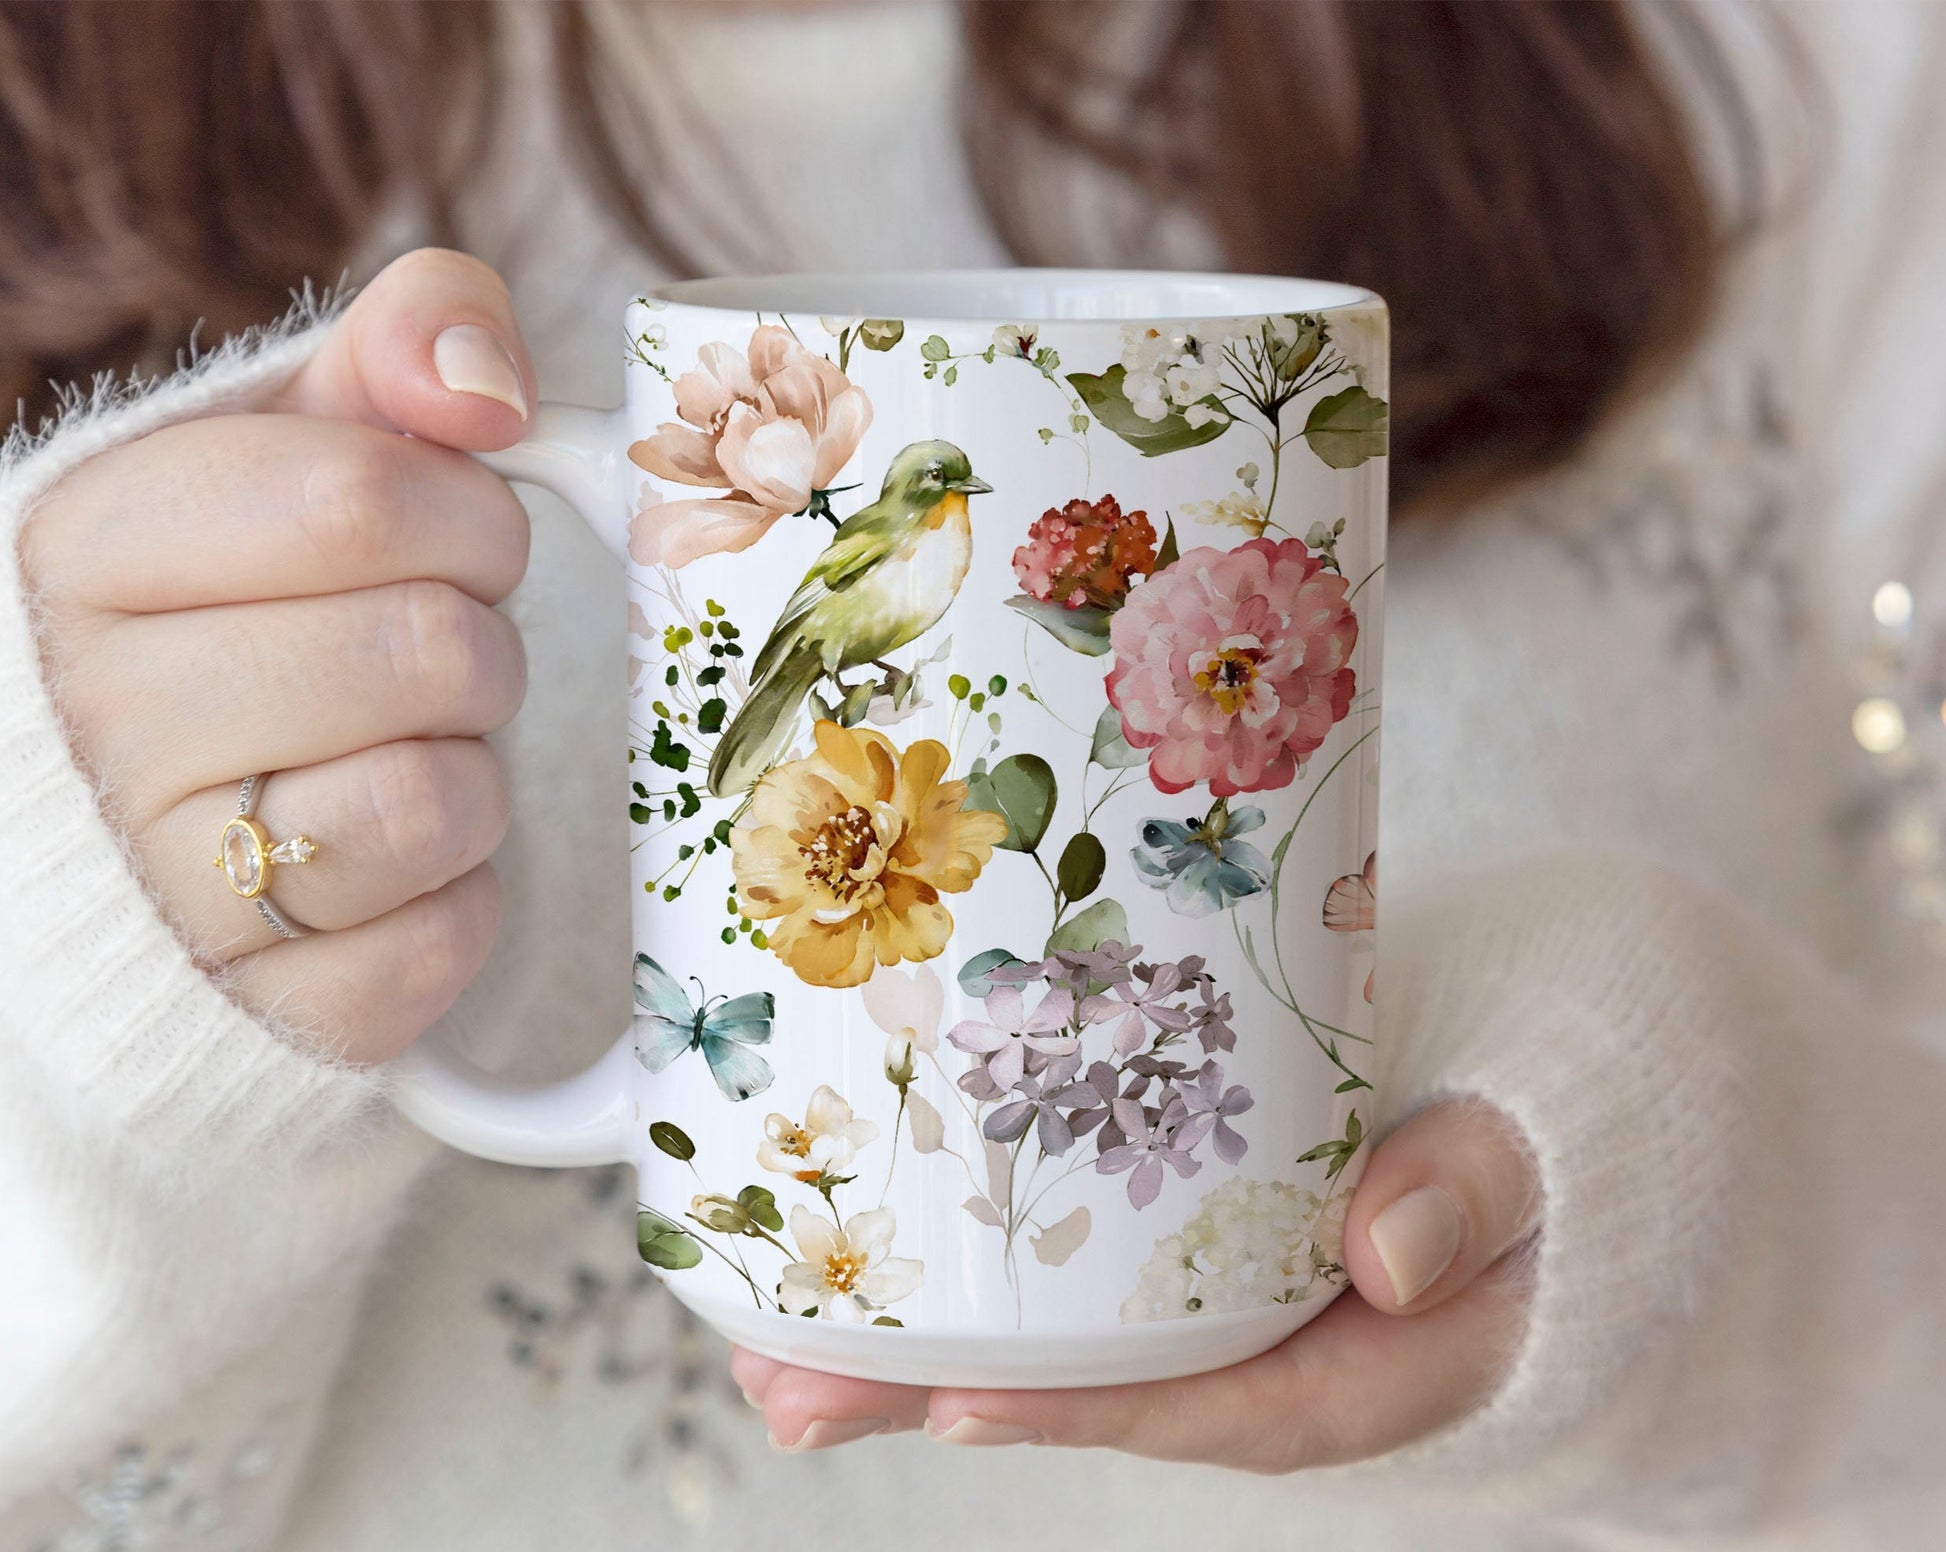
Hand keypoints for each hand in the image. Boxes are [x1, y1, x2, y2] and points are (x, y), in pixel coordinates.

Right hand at [18, 249, 536, 1063]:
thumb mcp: (297, 445)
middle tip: (427, 657)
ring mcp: (170, 888)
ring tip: (398, 756)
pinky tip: (389, 868)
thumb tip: (482, 379)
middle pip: (427, 648)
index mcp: (83, 552)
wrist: (165, 834)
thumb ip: (395, 352)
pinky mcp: (271, 1009)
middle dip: (479, 642)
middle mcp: (98, 724)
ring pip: (444, 797)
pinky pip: (450, 936)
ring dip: (471, 769)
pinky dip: (461, 896)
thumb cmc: (255, 613)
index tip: (454, 536)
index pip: (358, 496)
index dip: (465, 513)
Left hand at [735, 1099, 1539, 1465]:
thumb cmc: (1534, 1140)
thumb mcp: (1536, 1158)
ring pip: (1049, 1329)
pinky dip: (957, 1265)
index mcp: (1355, 1359)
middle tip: (783, 1391)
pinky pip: (1062, 1263)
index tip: (956, 1404)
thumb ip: (1476, 1188)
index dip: (1080, 1408)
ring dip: (906, 1338)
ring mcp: (1204, 1287)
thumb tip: (1394, 1250)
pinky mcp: (1171, 1230)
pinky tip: (848, 1250)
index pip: (1208, 1403)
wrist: (1536, 1109)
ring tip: (759, 1337)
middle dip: (929, 1394)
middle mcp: (1258, 1341)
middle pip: (1086, 1382)